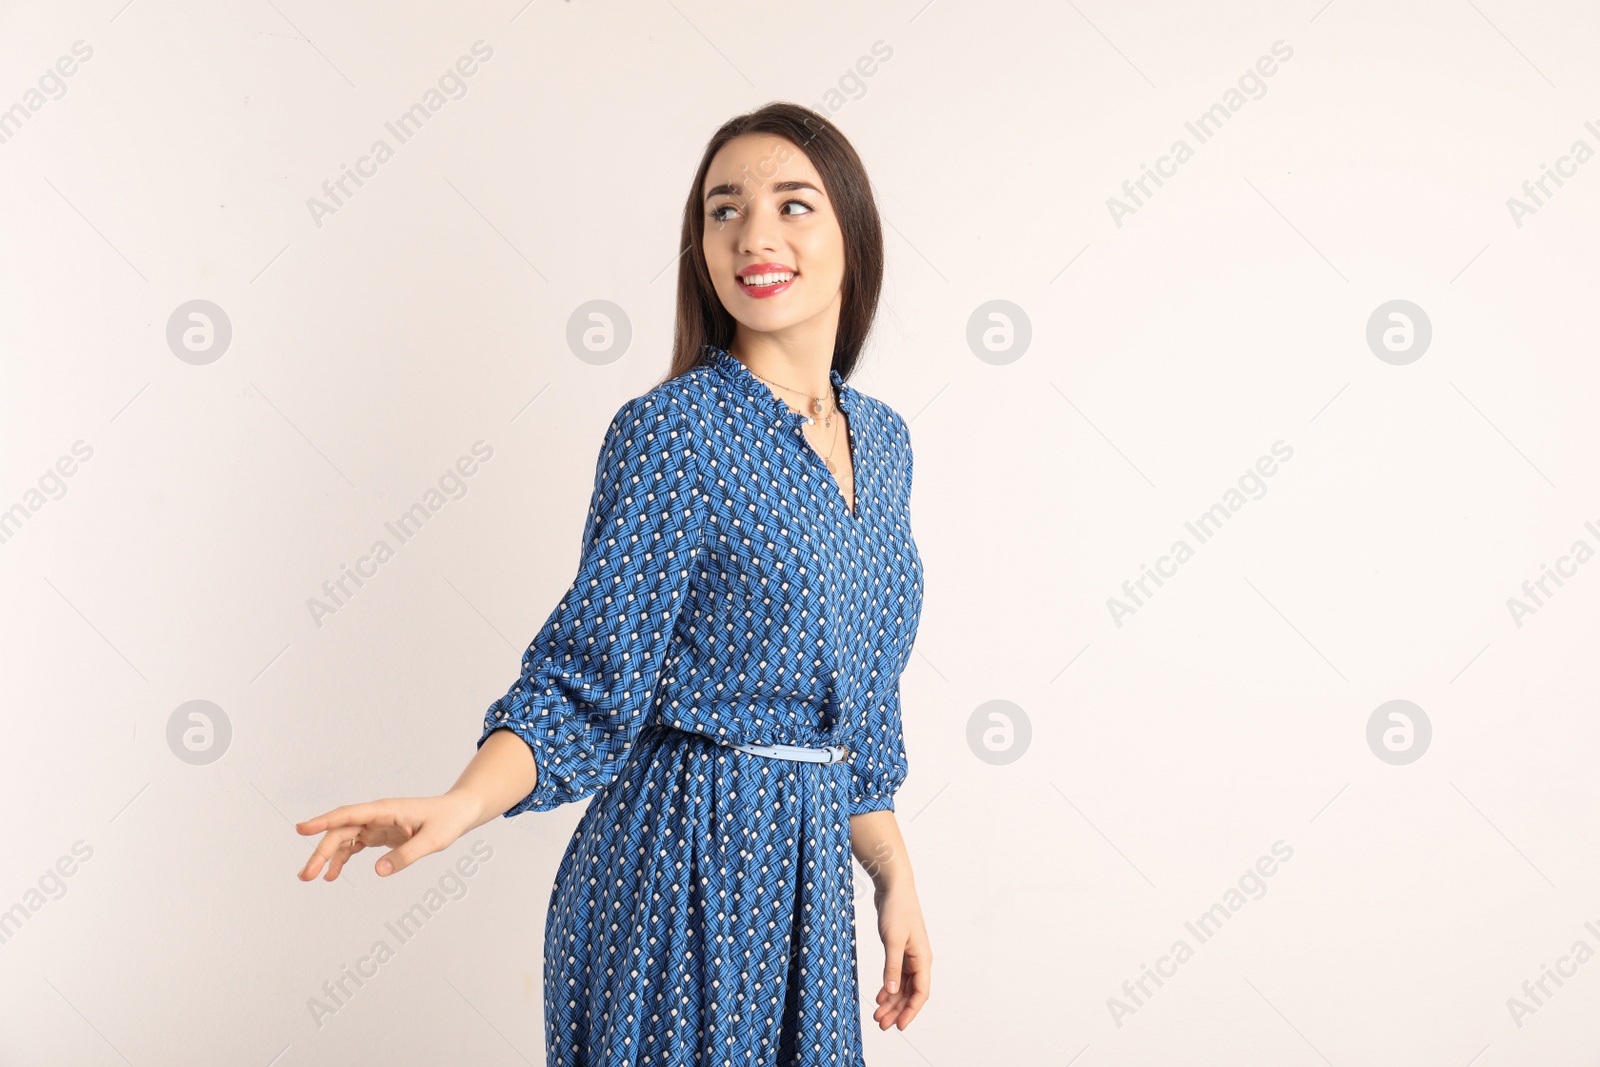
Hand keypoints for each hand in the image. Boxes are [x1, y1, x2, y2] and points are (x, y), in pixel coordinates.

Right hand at [295, 793, 475, 881]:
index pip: (349, 814)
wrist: (459, 813)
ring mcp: (376, 824)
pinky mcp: (379, 834)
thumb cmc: (447, 821)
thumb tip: (379, 871)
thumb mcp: (432, 841)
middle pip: (340, 830)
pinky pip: (354, 845)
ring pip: (343, 838)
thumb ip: (406, 855)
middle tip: (305, 875)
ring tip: (312, 878)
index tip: (302, 828)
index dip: (323, 821)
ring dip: (327, 857)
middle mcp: (376, 815)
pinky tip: (332, 875)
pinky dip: (342, 859)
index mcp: (386, 810)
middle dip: (321, 851)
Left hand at [870, 882, 931, 1029]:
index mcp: (923, 959)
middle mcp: (919, 959)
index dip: (911, 1011)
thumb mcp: (893, 940)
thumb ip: (892, 968)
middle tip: (882, 1024)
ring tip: (878, 1014)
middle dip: (897, 1010)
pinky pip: (896, 975)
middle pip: (911, 992)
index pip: (921, 993)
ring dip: (892, 1001)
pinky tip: (880, 996)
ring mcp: (909, 955)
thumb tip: (893, 992)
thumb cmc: (897, 910)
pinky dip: (889, 987)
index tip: (899, 1026)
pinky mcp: (899, 949)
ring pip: (903, 985)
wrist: (894, 887)